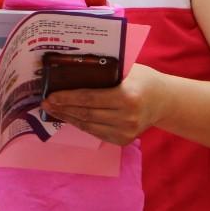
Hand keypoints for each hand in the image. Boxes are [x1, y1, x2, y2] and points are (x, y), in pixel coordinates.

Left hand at [40, 63, 172, 146]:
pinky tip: (69, 118)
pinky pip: (95, 133)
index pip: (89, 98)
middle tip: (45, 103)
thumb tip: (70, 70)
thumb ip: (104, 71)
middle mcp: (127, 117)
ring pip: (88, 126)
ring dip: (68, 118)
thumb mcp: (127, 69)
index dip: (67, 98)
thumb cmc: (142, 79)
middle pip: (86, 114)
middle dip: (63, 109)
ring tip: (53, 111)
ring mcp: (126, 132)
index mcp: (127, 96)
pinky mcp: (123, 140)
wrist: (164, 100)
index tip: (50, 96)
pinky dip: (80, 125)